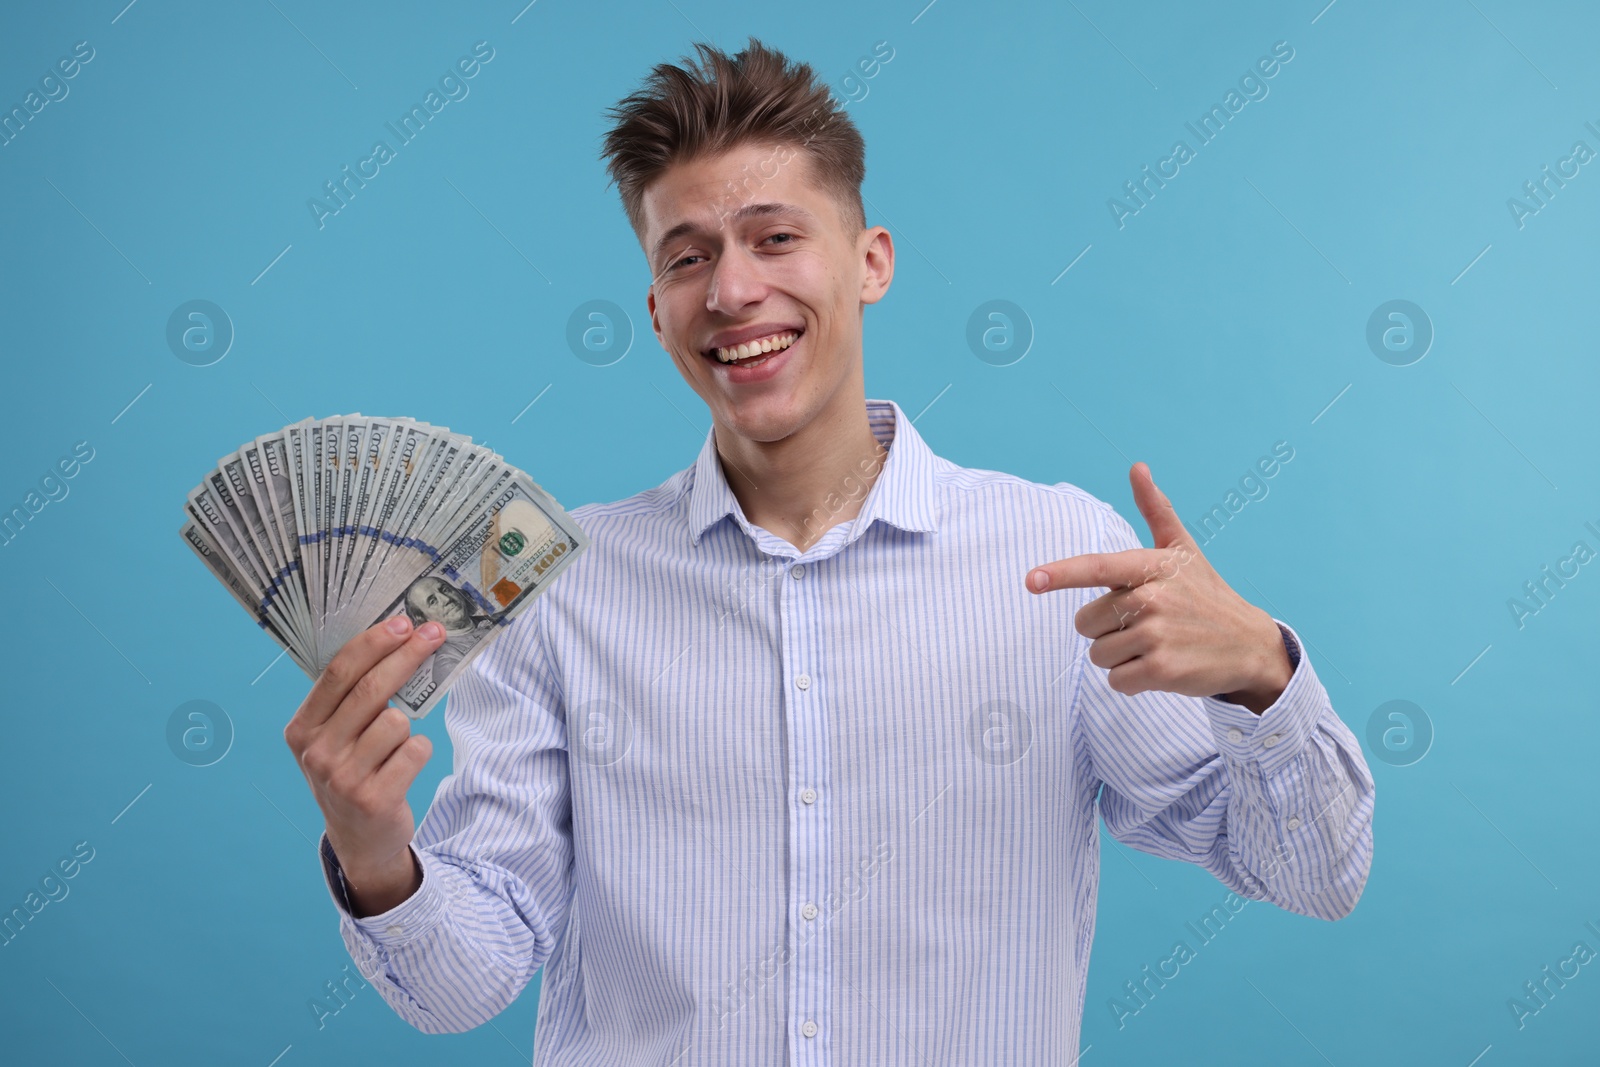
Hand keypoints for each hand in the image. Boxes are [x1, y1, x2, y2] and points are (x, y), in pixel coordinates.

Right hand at [283, 616, 445, 912]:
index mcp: (302, 729)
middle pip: (370, 690)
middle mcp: (316, 753)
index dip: (373, 643)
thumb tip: (398, 640)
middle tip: (434, 634)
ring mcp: (343, 778)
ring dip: (407, 726)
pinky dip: (418, 751)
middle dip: (407, 656)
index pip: (338, 674)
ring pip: (396, 721)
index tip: (404, 622)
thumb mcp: (336, 737)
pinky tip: (403, 767)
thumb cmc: (352, 771)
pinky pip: (415, 750)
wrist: (359, 838)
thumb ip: (352, 698)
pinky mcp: (374, 798)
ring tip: (394, 747)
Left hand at [1025, 462, 1291, 713]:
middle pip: (1086, 622)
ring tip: (1155, 645)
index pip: (1097, 567)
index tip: (1032, 580)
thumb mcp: (1183, 550)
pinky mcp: (1162, 670)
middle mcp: (1152, 598)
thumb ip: (1156, 509)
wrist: (1249, 645)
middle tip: (1145, 624)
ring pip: (1098, 654)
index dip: (1061, 573)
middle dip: (1105, 629)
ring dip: (1118, 656)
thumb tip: (1138, 467)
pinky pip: (1116, 680)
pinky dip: (1130, 680)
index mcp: (1152, 566)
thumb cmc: (1205, 594)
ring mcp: (1157, 635)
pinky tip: (1159, 668)